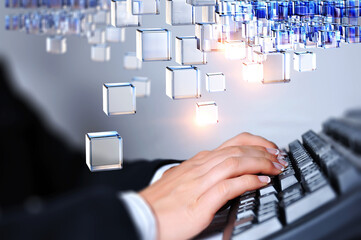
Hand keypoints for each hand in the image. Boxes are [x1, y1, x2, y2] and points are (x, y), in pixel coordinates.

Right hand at [140, 133, 286, 239]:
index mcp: (196, 163)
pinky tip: (261, 183)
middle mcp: (199, 167)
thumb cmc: (159, 203)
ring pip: (235, 162)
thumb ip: (195, 174)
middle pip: (236, 149)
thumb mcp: (179, 181)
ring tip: (276, 167)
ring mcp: (200, 182)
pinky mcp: (200, 201)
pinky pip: (229, 186)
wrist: (140, 217)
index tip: (267, 148)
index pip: (230, 144)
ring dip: (260, 162)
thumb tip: (208, 174)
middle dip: (262, 150)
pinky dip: (248, 181)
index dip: (253, 143)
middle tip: (278, 156)